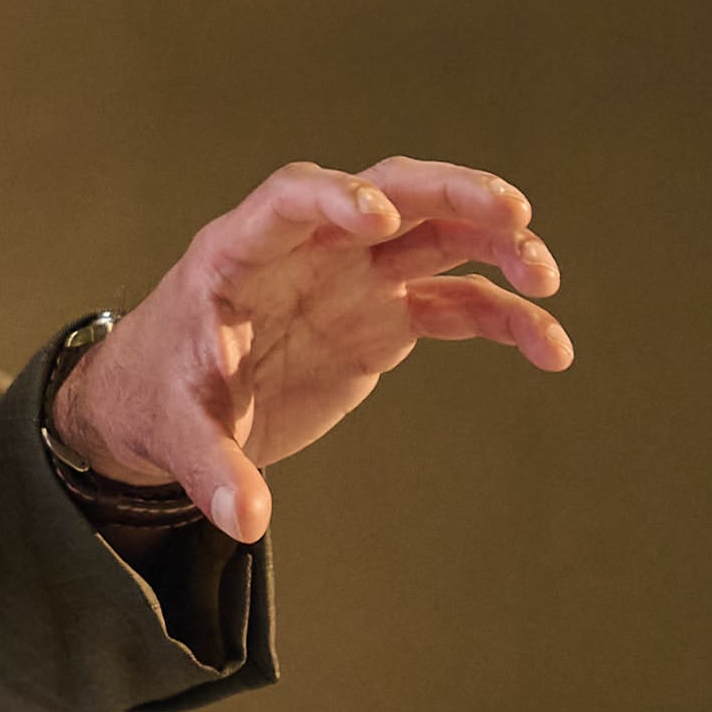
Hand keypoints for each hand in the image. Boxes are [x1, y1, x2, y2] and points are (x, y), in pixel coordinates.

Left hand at [48, 155, 571, 543]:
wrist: (172, 406)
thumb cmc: (161, 399)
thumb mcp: (176, 432)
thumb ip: (212, 468)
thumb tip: (245, 520)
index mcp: (240, 253)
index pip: (290, 199)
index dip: (333, 197)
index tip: (379, 214)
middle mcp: (306, 249)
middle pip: (387, 191)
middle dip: (448, 192)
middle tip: (512, 211)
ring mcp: (351, 277)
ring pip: (434, 233)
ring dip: (493, 241)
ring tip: (545, 277)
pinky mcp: (384, 317)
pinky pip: (455, 303)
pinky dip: (503, 317)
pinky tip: (550, 348)